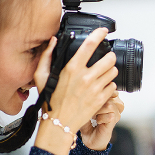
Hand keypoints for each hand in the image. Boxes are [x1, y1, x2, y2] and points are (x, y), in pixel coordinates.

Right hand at [33, 28, 118, 154]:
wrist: (59, 123)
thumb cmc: (50, 100)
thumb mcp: (41, 76)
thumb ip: (47, 56)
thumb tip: (54, 40)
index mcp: (71, 69)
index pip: (90, 45)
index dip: (99, 35)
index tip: (104, 31)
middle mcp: (85, 78)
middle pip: (109, 58)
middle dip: (108, 57)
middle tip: (105, 59)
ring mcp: (95, 89)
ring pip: (113, 72)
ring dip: (110, 70)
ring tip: (103, 73)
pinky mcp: (101, 99)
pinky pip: (113, 86)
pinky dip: (109, 85)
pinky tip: (101, 87)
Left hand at [80, 91, 124, 150]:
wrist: (89, 137)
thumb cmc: (87, 121)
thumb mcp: (86, 106)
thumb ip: (91, 96)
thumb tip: (90, 88)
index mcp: (109, 97)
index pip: (109, 87)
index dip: (101, 92)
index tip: (91, 99)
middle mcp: (115, 104)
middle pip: (110, 95)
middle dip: (98, 102)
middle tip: (91, 109)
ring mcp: (116, 113)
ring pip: (110, 105)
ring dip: (99, 110)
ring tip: (94, 115)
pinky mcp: (114, 121)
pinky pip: (110, 115)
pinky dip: (100, 118)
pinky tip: (97, 121)